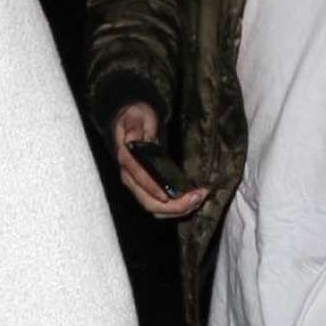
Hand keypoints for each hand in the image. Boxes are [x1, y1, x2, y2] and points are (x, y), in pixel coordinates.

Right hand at [111, 102, 207, 219]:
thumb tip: (133, 140)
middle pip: (148, 202)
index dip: (151, 188)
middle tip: (197, 197)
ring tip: (199, 198)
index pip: (137, 178)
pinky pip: (161, 205)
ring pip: (156, 208)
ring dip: (178, 209)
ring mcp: (139, 184)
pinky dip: (178, 206)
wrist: (131, 120)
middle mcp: (130, 176)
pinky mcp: (149, 187)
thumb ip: (134, 127)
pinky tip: (194, 198)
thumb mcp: (134, 116)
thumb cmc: (134, 117)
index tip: (168, 196)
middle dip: (173, 206)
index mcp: (126, 159)